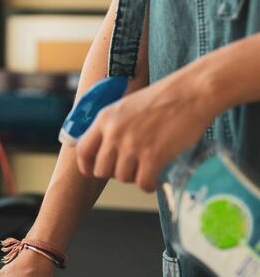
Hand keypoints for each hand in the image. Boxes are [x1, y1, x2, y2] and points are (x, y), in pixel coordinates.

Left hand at [75, 68, 214, 191]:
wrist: (193, 91)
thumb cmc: (165, 97)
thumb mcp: (128, 105)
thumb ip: (113, 125)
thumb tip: (106, 149)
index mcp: (106, 118)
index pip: (82, 150)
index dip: (86, 165)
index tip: (94, 171)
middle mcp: (115, 132)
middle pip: (101, 170)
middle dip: (114, 173)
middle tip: (130, 168)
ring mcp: (133, 144)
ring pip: (122, 178)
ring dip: (134, 178)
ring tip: (146, 170)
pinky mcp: (153, 155)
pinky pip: (142, 183)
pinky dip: (148, 186)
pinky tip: (155, 180)